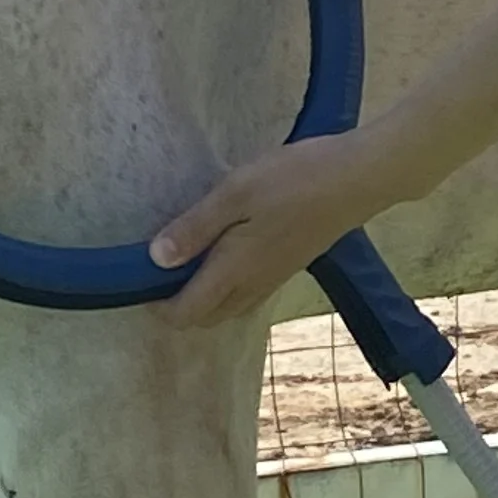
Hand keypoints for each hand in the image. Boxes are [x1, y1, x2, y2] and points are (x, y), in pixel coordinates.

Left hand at [149, 129, 401, 329]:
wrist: (359, 179)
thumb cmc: (296, 179)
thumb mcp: (237, 192)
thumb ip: (195, 228)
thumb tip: (155, 260)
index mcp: (235, 270)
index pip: (186, 313)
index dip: (156, 306)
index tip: (138, 278)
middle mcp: (253, 284)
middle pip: (206, 318)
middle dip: (177, 306)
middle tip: (159, 268)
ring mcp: (275, 277)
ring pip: (229, 308)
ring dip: (203, 298)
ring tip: (187, 261)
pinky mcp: (290, 265)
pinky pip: (248, 293)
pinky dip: (227, 287)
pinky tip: (225, 254)